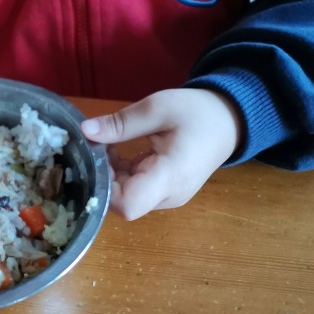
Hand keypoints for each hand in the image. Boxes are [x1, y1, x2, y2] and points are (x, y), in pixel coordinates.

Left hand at [81, 88, 242, 220]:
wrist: (229, 121)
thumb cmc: (197, 112)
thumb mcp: (158, 108)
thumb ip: (121, 124)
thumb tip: (85, 131)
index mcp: (170, 177)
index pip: (127, 205)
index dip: (103, 188)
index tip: (94, 158)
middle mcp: (169, 196)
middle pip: (123, 202)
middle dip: (103, 176)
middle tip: (95, 144)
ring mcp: (167, 196)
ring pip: (126, 197)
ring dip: (110, 173)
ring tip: (106, 143)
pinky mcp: (165, 191)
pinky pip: (135, 190)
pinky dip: (121, 173)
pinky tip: (117, 150)